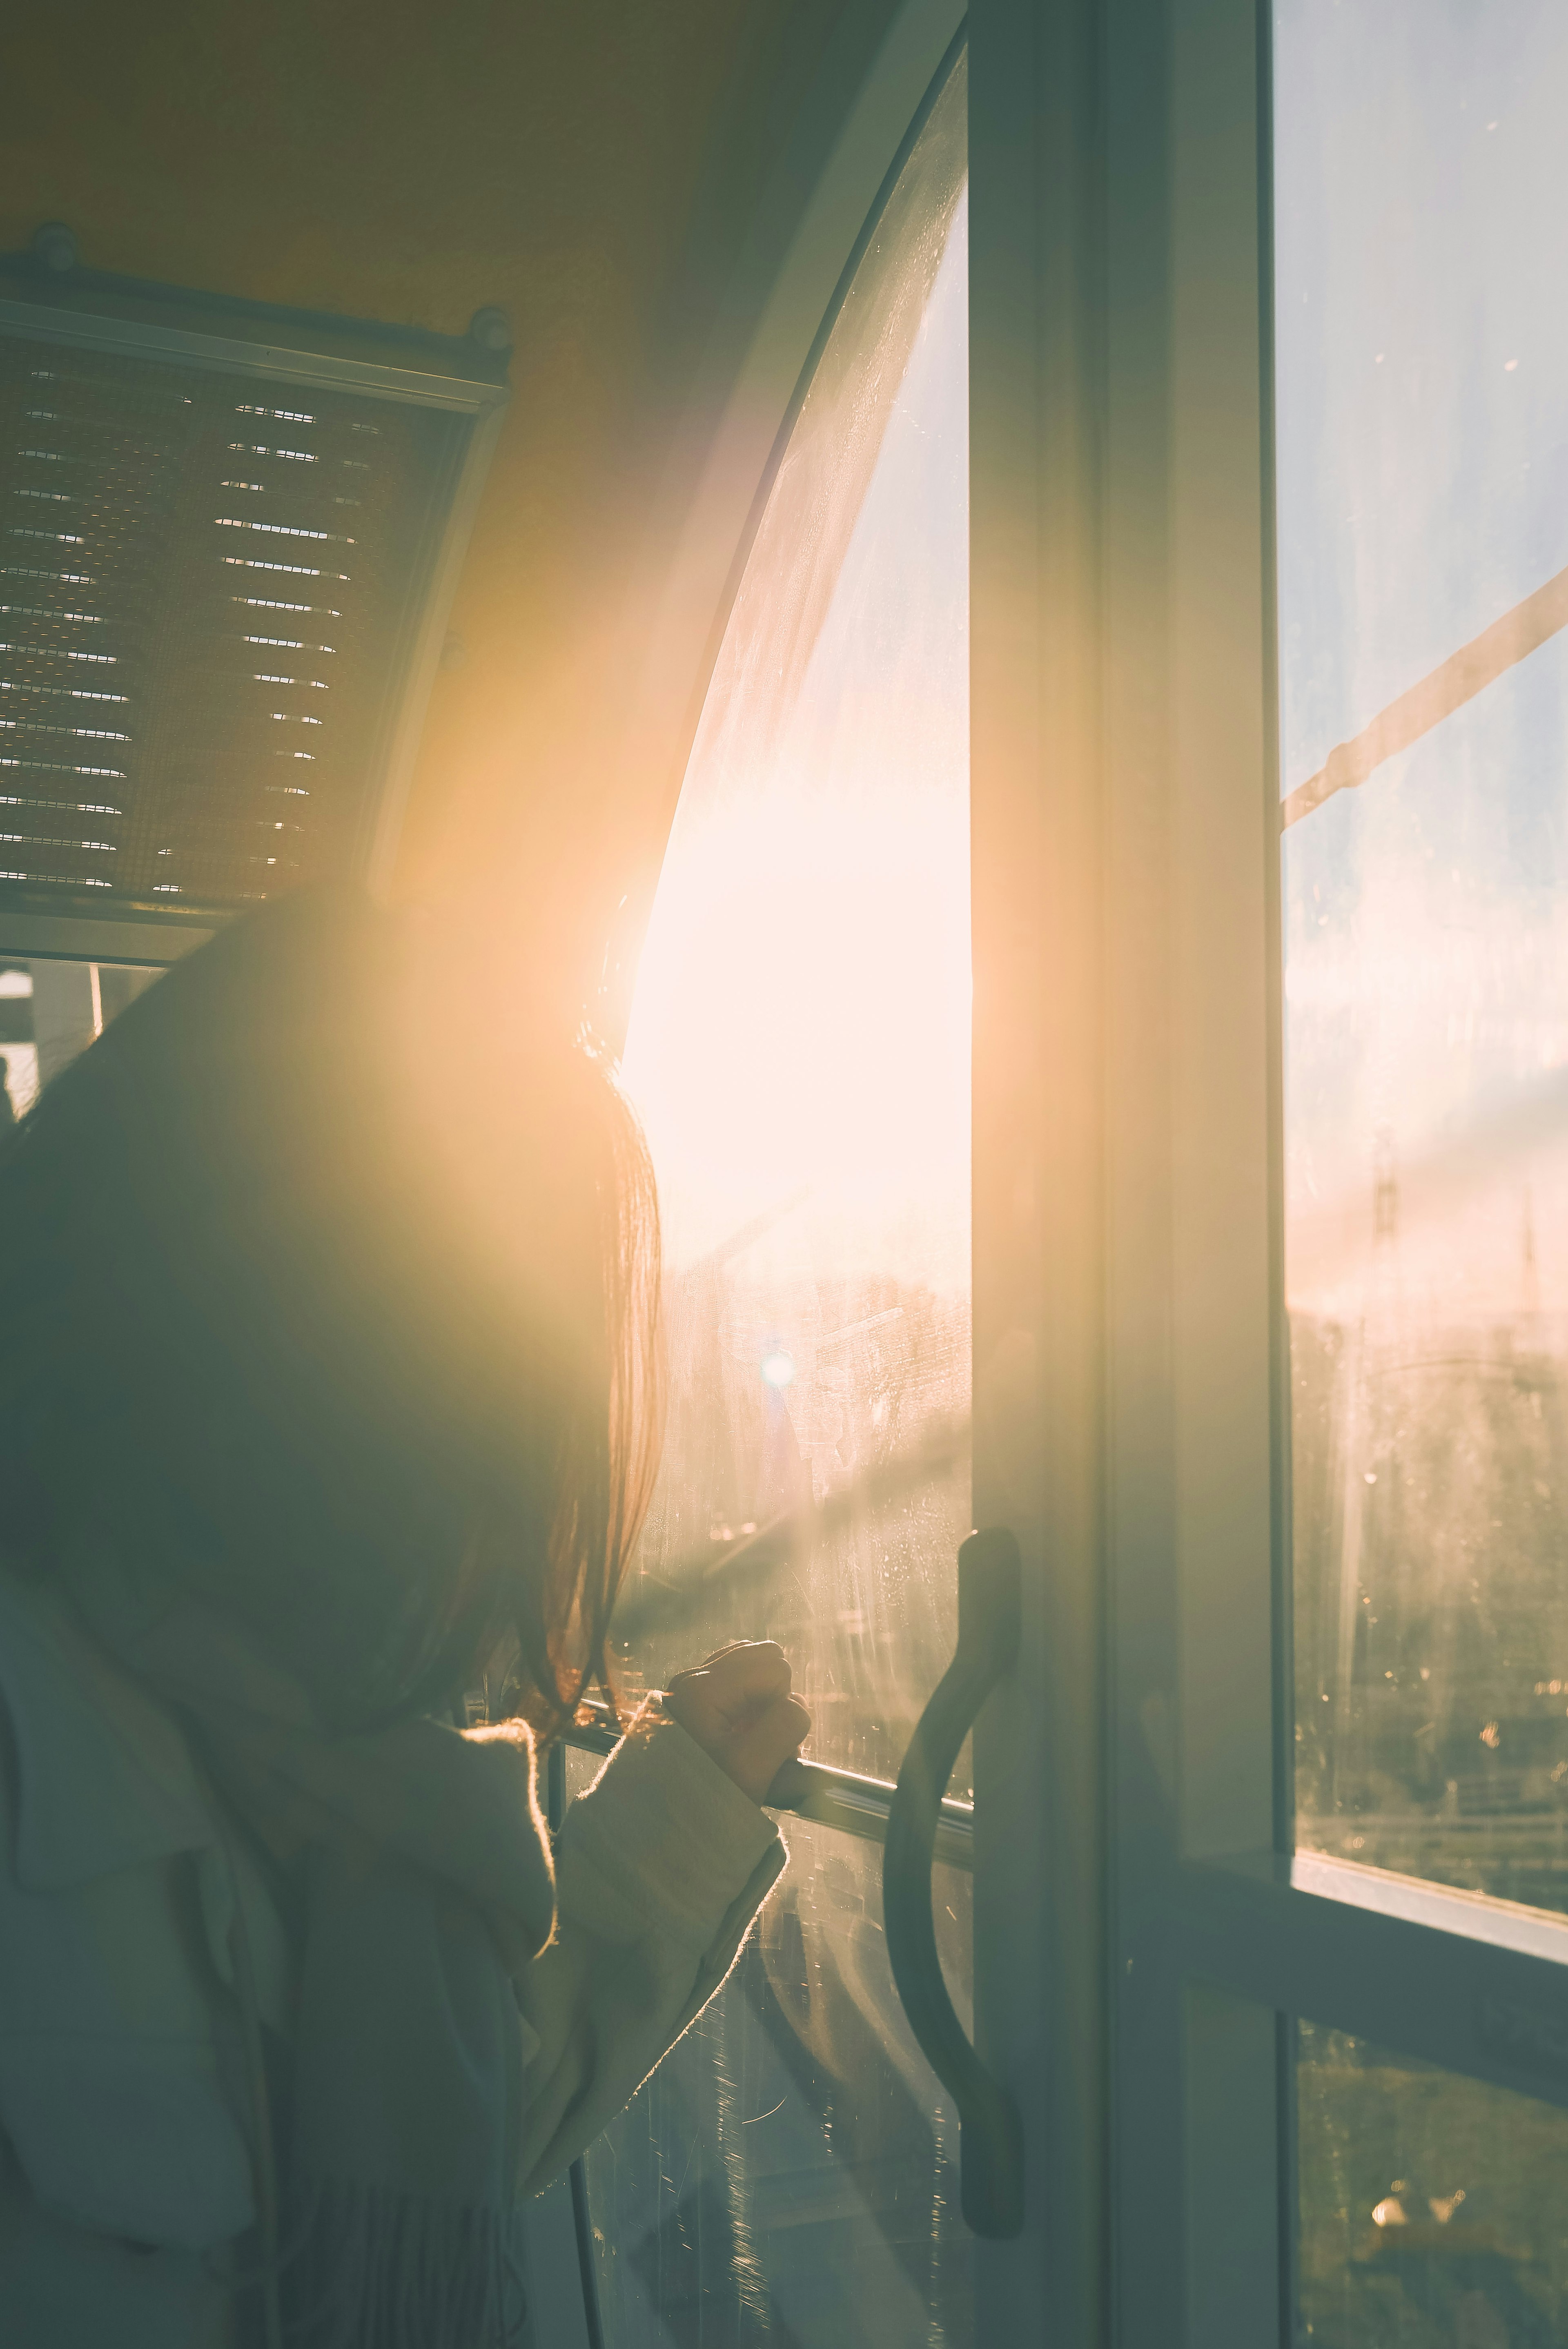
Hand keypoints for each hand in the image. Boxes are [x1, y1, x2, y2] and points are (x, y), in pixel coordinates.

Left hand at [663, 1641, 810, 1806]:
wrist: (659, 1823)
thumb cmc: (703, 1799)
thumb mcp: (751, 1771)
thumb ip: (783, 1728)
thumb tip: (796, 1703)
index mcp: (703, 1688)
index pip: (775, 1667)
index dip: (783, 1705)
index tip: (766, 1743)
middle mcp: (693, 1677)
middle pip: (764, 1658)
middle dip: (774, 1698)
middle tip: (761, 1739)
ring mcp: (691, 1685)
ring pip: (752, 1668)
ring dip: (762, 1702)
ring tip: (750, 1740)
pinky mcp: (694, 1696)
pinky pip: (737, 1682)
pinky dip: (747, 1705)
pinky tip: (739, 1737)